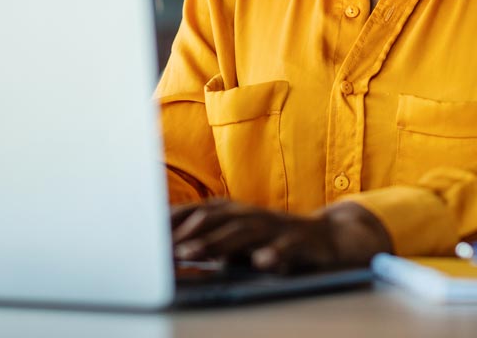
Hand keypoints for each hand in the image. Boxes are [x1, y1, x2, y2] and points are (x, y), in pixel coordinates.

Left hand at [170, 199, 392, 272]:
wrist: (332, 239)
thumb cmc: (278, 243)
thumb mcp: (243, 245)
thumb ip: (214, 246)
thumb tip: (175, 254)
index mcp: (237, 214)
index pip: (199, 212)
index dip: (172, 221)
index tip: (144, 234)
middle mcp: (254, 216)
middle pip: (215, 218)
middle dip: (186, 231)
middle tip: (159, 248)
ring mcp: (277, 227)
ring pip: (245, 231)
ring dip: (216, 242)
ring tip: (191, 255)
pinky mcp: (302, 241)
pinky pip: (288, 248)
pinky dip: (274, 254)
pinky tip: (261, 264)